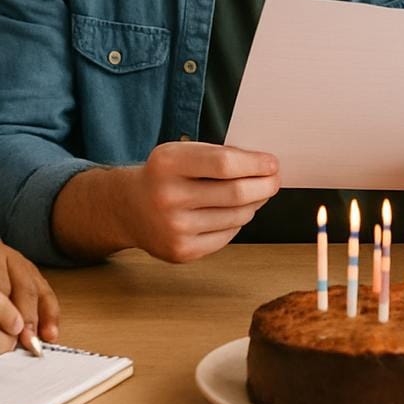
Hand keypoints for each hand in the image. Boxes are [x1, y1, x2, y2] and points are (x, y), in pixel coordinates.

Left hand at [0, 226, 59, 344]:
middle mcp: (9, 255)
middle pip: (21, 288)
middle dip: (21, 318)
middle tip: (15, 344)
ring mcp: (24, 264)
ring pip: (37, 291)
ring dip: (38, 320)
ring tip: (34, 343)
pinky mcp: (33, 274)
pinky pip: (46, 293)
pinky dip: (50, 315)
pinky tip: (49, 334)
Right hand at [116, 141, 279, 262]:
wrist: (129, 208)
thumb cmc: (165, 175)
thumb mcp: (182, 152)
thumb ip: (219, 155)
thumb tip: (265, 167)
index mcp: (168, 164)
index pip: (225, 164)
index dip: (255, 164)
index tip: (272, 164)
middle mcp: (168, 197)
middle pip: (236, 193)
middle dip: (264, 186)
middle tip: (274, 181)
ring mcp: (174, 228)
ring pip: (236, 217)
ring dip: (254, 204)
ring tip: (254, 194)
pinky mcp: (181, 251)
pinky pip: (227, 236)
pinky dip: (237, 222)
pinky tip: (232, 212)